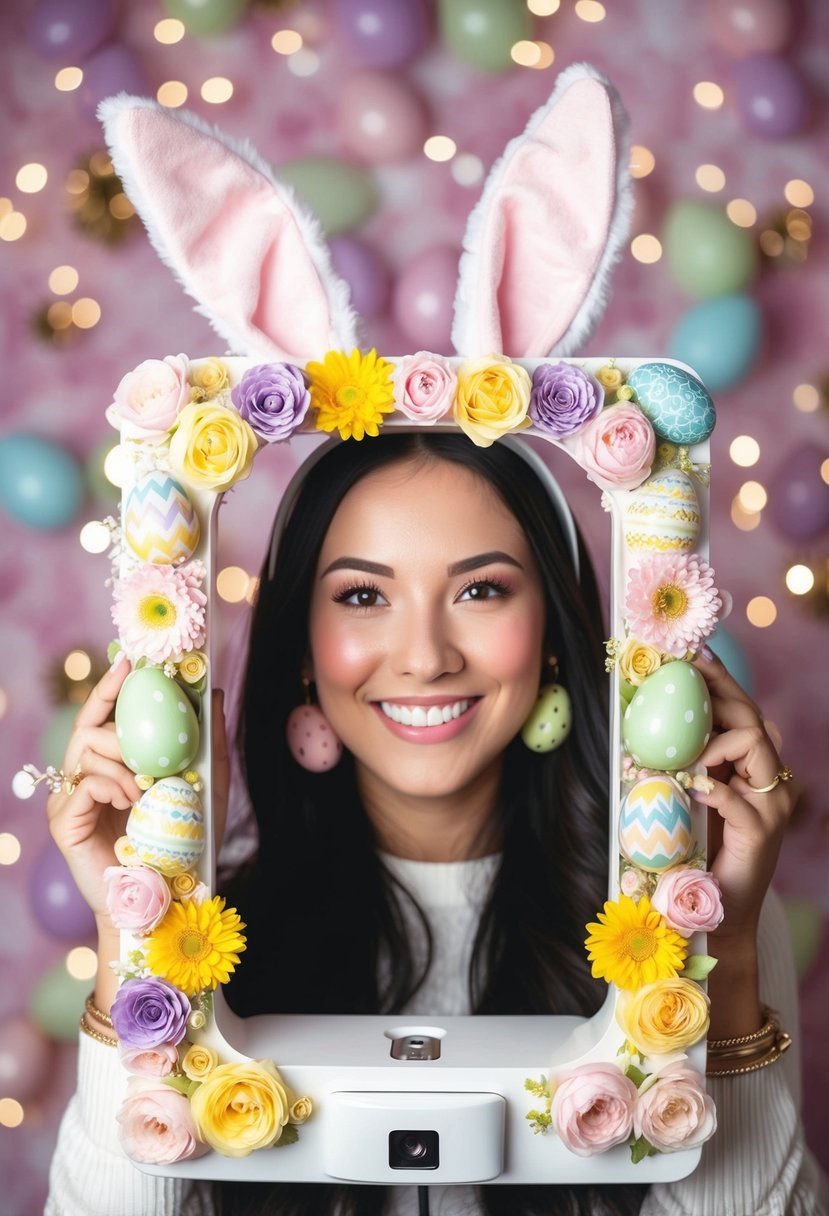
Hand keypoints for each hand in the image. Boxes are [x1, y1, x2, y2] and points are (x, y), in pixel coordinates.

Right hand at [47, 655, 229, 930]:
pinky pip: (83, 782)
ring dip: (122, 757)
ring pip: (85, 749)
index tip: (130, 660)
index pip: (105, 717)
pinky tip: (132, 799)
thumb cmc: (184, 846)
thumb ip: (211, 742)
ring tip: (146, 782)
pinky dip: (113, 784)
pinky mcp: (65, 822)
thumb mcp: (209, 787)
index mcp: (113, 767)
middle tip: (141, 718)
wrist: (168, 899)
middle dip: (115, 713)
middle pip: (88, 725)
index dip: (112, 687)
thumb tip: (213, 694)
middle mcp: (86, 778)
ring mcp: (71, 800)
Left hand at [690, 647, 797, 947]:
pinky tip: (690, 789)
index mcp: (757, 768)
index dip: (721, 681)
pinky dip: (709, 787)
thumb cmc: (700, 851)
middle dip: (720, 689)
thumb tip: (654, 721)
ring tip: (685, 759)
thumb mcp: (692, 795)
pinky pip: (734, 796)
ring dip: (712, 743)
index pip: (745, 712)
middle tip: (689, 671)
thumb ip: (688, 761)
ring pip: (754, 744)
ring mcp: (772, 806)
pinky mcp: (762, 832)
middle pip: (752, 718)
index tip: (695, 656)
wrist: (719, 910)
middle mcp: (772, 780)